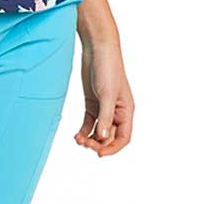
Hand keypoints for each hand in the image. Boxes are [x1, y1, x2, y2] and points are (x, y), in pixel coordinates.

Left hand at [75, 34, 133, 156]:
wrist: (97, 49)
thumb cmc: (108, 68)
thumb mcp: (107, 94)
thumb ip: (105, 117)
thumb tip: (103, 138)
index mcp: (126, 110)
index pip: (123, 137)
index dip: (113, 149)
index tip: (99, 154)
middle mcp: (116, 112)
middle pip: (110, 137)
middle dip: (98, 144)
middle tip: (85, 145)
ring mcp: (104, 108)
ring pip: (99, 131)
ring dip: (90, 139)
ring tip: (78, 141)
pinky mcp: (92, 103)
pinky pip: (89, 123)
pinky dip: (83, 131)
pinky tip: (76, 135)